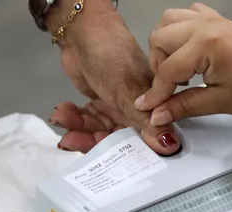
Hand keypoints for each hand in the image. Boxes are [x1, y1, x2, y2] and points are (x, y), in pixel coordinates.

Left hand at [44, 0, 180, 154]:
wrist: (82, 31)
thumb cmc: (111, 51)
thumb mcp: (128, 87)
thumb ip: (143, 118)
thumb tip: (168, 145)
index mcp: (152, 107)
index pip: (145, 140)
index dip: (128, 154)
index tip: (107, 160)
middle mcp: (136, 112)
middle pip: (118, 141)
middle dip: (94, 143)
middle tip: (75, 140)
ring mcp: (116, 109)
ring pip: (99, 133)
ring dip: (79, 131)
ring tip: (64, 121)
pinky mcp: (98, 106)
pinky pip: (86, 123)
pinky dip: (73, 121)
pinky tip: (62, 113)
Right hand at [134, 3, 231, 126]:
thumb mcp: (220, 102)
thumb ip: (183, 106)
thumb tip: (156, 114)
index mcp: (206, 44)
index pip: (168, 69)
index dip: (157, 92)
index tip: (149, 108)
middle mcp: (205, 25)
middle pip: (160, 38)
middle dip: (159, 66)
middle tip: (170, 89)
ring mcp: (212, 19)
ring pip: (169, 21)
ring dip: (166, 44)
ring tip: (179, 69)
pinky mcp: (219, 20)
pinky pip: (189, 14)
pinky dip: (181, 30)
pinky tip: (189, 50)